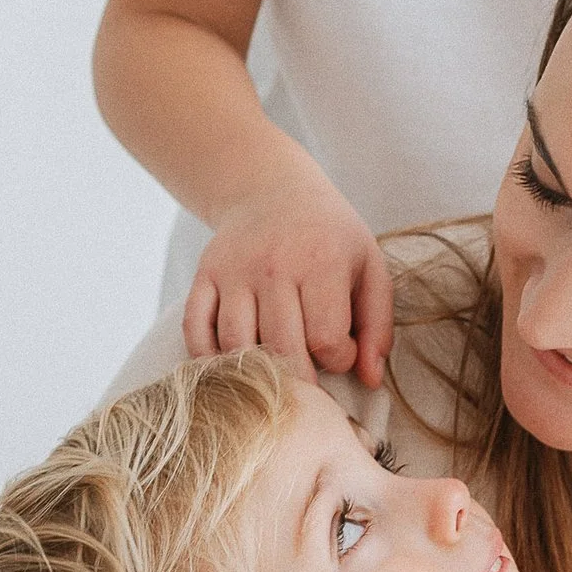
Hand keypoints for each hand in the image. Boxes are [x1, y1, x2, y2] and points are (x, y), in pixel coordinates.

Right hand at [185, 169, 393, 384]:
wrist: (272, 190)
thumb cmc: (329, 238)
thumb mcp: (369, 269)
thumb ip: (376, 327)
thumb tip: (371, 381)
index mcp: (321, 262)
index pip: (326, 338)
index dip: (339, 359)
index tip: (341, 351)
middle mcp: (274, 266)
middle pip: (281, 348)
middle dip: (301, 378)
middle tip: (309, 379)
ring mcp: (234, 271)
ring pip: (237, 344)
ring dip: (256, 372)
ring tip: (276, 374)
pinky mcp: (204, 275)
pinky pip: (195, 328)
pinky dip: (207, 357)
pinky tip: (231, 366)